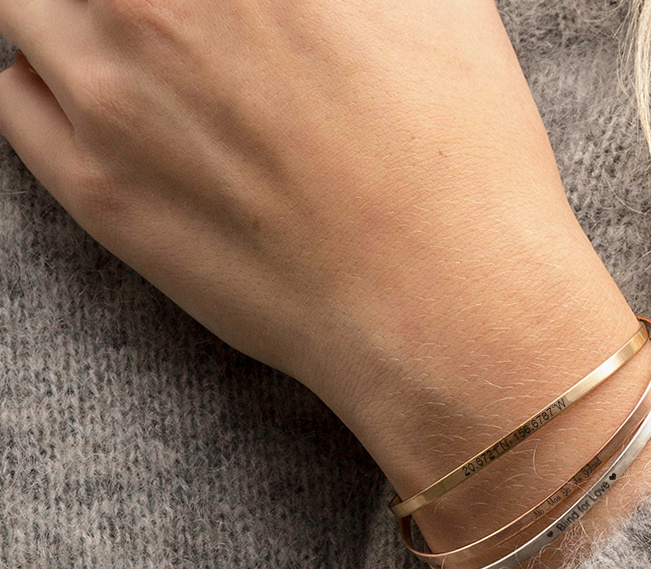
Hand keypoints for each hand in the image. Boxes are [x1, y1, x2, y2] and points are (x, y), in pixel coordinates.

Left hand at [0, 0, 580, 436]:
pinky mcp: (99, 193)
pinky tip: (115, 94)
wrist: (444, 315)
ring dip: (74, 7)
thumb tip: (314, 0)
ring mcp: (109, 99)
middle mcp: (149, 3)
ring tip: (143, 39)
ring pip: (27, 3)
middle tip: (184, 23)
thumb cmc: (465, 163)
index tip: (223, 9)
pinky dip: (48, 74)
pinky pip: (15, 94)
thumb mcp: (441, 6)